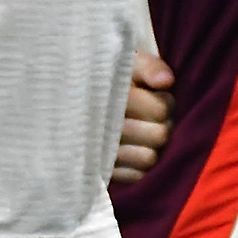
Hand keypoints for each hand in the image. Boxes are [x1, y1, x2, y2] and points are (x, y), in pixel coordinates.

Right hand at [112, 49, 173, 183]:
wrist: (71, 95)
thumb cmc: (109, 76)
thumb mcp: (126, 62)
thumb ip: (147, 66)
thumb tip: (166, 82)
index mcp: (109, 96)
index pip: (161, 110)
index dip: (165, 101)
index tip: (155, 93)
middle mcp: (103, 126)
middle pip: (159, 135)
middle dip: (162, 123)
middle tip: (152, 114)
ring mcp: (102, 152)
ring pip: (149, 158)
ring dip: (151, 145)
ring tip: (143, 130)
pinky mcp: (101, 170)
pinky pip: (137, 175)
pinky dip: (139, 163)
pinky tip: (132, 147)